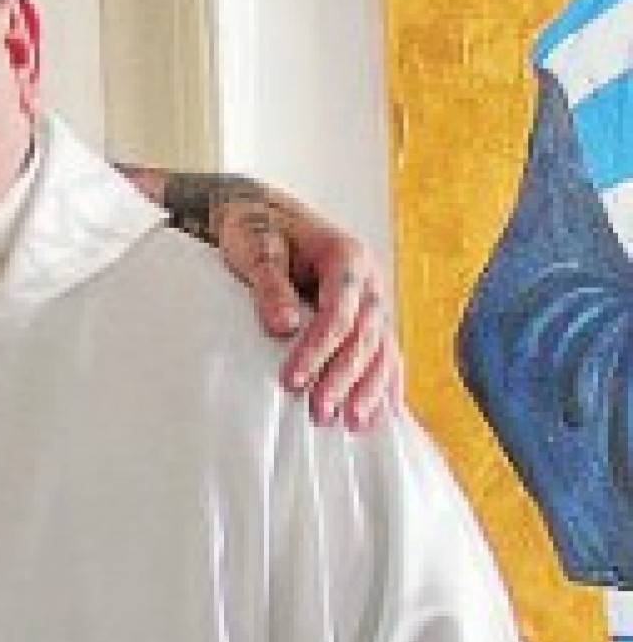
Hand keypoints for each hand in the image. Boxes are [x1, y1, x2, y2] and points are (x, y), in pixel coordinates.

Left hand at [204, 184, 401, 431]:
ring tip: (352, 425)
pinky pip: (384, 356)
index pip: (339, 313)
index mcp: (347, 258)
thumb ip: (270, 283)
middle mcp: (369, 282)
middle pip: (366, 337)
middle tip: (319, 413)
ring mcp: (373, 302)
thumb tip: (284, 325)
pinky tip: (377, 418)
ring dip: (369, 389)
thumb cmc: (258, 230)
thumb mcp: (256, 247)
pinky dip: (383, 386)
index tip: (292, 381)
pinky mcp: (367, 321)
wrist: (264, 216)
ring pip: (383, 350)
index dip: (318, 349)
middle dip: (344, 378)